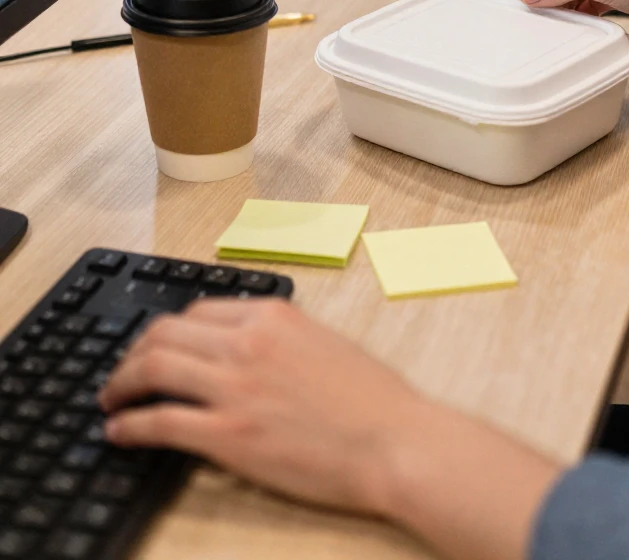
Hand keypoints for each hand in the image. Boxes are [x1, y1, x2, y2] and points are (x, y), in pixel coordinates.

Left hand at [99, 298, 423, 515]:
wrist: (395, 442)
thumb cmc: (374, 400)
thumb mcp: (324, 342)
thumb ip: (279, 337)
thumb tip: (245, 346)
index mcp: (273, 315)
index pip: (198, 311)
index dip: (168, 330)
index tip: (156, 347)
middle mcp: (248, 342)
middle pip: (165, 332)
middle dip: (134, 351)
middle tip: (123, 372)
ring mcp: (236, 387)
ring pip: (154, 367)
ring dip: (121, 382)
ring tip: (110, 398)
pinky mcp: (230, 435)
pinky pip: (161, 422)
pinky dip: (130, 425)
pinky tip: (119, 431)